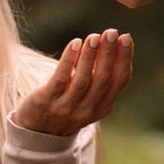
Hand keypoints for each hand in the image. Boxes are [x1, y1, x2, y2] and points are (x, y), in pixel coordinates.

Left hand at [13, 26, 135, 133]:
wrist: (37, 130)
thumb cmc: (68, 104)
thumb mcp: (90, 96)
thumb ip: (101, 76)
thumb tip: (112, 43)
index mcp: (103, 107)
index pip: (120, 81)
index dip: (125, 59)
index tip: (126, 37)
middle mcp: (87, 110)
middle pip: (103, 80)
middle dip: (109, 54)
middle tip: (112, 32)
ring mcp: (66, 108)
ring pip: (83, 80)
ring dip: (90, 56)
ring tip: (94, 36)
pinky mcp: (45, 101)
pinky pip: (60, 79)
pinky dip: (69, 60)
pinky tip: (75, 43)